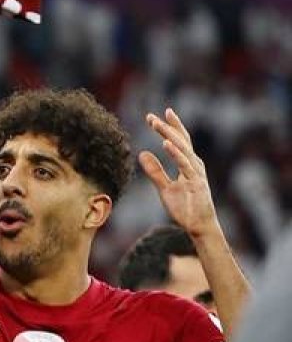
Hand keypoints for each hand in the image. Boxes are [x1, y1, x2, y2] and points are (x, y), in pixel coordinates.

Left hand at [139, 108, 218, 238]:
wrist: (199, 226)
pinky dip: (175, 153)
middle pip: (180, 140)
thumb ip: (155, 171)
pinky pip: (184, 165)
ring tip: (155, 123)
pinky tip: (166, 143)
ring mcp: (196, 172)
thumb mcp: (165, 187)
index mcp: (188, 164)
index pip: (180, 141)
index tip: (157, 115)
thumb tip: (142, 153)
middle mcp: (194, 165)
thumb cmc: (185, 207)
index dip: (170, 127)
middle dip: (166, 127)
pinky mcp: (196, 182)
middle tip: (150, 116)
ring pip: (182, 148)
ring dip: (169, 135)